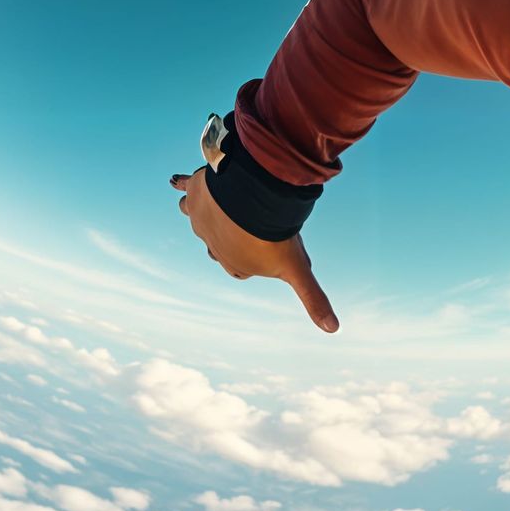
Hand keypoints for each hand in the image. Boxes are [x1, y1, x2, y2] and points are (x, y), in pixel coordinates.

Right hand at [169, 169, 338, 332]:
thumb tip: (334, 330)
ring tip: (207, 203)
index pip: (240, 266)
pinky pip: (184, 191)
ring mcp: (202, 219)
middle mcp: (214, 243)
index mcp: (236, 263)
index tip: (261, 250)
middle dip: (228, 237)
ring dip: (205, 213)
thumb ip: (313, 297)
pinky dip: (181, 185)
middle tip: (244, 222)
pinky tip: (175, 181)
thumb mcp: (296, 267)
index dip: (249, 259)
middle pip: (219, 243)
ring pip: (199, 219)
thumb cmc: (273, 236)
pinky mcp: (196, 196)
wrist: (250, 203)